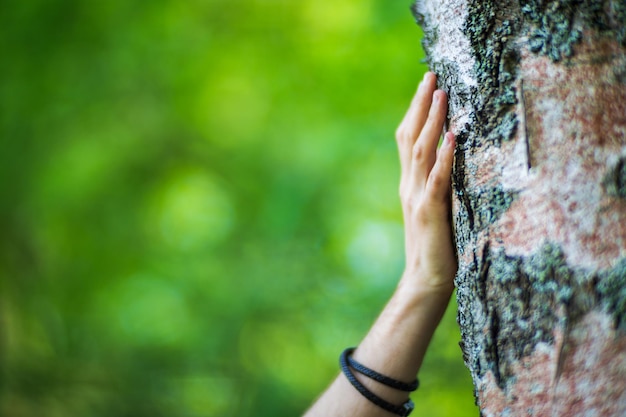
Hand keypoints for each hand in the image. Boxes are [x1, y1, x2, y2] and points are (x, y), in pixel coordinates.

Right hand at [396, 72, 456, 293]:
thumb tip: (452, 159)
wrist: (425, 280)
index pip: (408, 140)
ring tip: (441, 94)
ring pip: (421, 152)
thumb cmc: (435, 246)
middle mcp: (410, 185)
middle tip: (431, 76)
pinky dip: (443, 158)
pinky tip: (450, 138)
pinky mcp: (430, 213)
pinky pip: (437, 180)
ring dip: (431, 121)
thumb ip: (436, 184)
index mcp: (410, 183)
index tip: (427, 84)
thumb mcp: (434, 209)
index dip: (416, 111)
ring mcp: (418, 198)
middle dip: (421, 105)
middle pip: (410, 137)